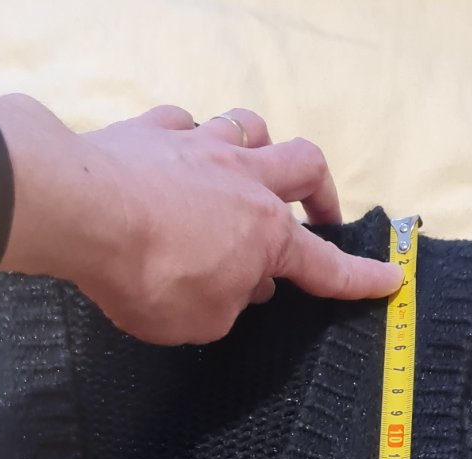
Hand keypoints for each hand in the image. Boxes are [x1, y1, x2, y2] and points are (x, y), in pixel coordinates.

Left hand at [0, 96, 402, 344]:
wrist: (82, 212)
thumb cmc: (147, 277)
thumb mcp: (199, 322)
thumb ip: (227, 306)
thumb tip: (237, 286)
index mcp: (266, 237)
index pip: (323, 265)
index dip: (358, 277)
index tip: (389, 279)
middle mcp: (243, 181)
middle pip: (305, 166)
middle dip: (321, 190)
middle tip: (320, 211)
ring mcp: (199, 147)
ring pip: (250, 128)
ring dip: (260, 147)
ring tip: (252, 169)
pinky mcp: (152, 131)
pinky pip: (183, 123)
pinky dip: (189, 140)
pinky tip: (178, 155)